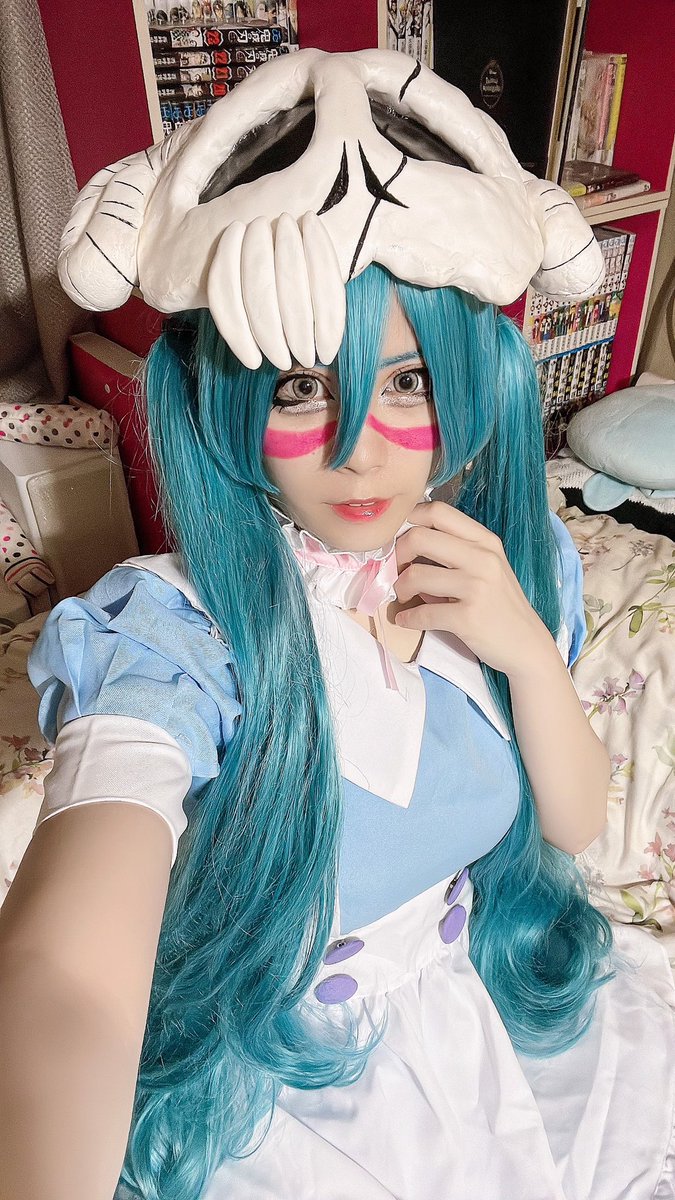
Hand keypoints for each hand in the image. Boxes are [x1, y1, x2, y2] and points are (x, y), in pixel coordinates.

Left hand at [394, 501, 550, 676]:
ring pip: (416, 575)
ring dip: (400, 587)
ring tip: (404, 596)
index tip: (399, 537)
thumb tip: (405, 547)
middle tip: (397, 569)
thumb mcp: (486, 568)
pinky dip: (408, 618)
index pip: (438, 511)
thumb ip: (454, 552)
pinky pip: (422, 613)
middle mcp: (482, 558)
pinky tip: (407, 620)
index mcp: (485, 541)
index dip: (409, 519)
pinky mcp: (468, 617)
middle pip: (419, 537)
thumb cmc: (500, 604)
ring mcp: (476, 587)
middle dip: (397, 554)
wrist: (527, 644)